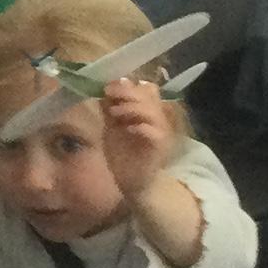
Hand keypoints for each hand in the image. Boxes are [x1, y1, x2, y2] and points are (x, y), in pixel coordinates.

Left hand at [98, 77, 176, 196]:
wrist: (131, 182)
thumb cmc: (122, 154)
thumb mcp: (112, 127)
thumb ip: (110, 109)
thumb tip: (106, 89)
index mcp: (148, 111)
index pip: (147, 88)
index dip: (128, 85)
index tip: (108, 87)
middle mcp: (158, 118)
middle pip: (150, 94)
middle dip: (128, 91)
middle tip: (109, 93)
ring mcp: (161, 131)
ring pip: (153, 110)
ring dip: (132, 108)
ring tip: (114, 112)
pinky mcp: (160, 146)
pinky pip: (155, 131)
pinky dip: (140, 127)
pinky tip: (127, 129)